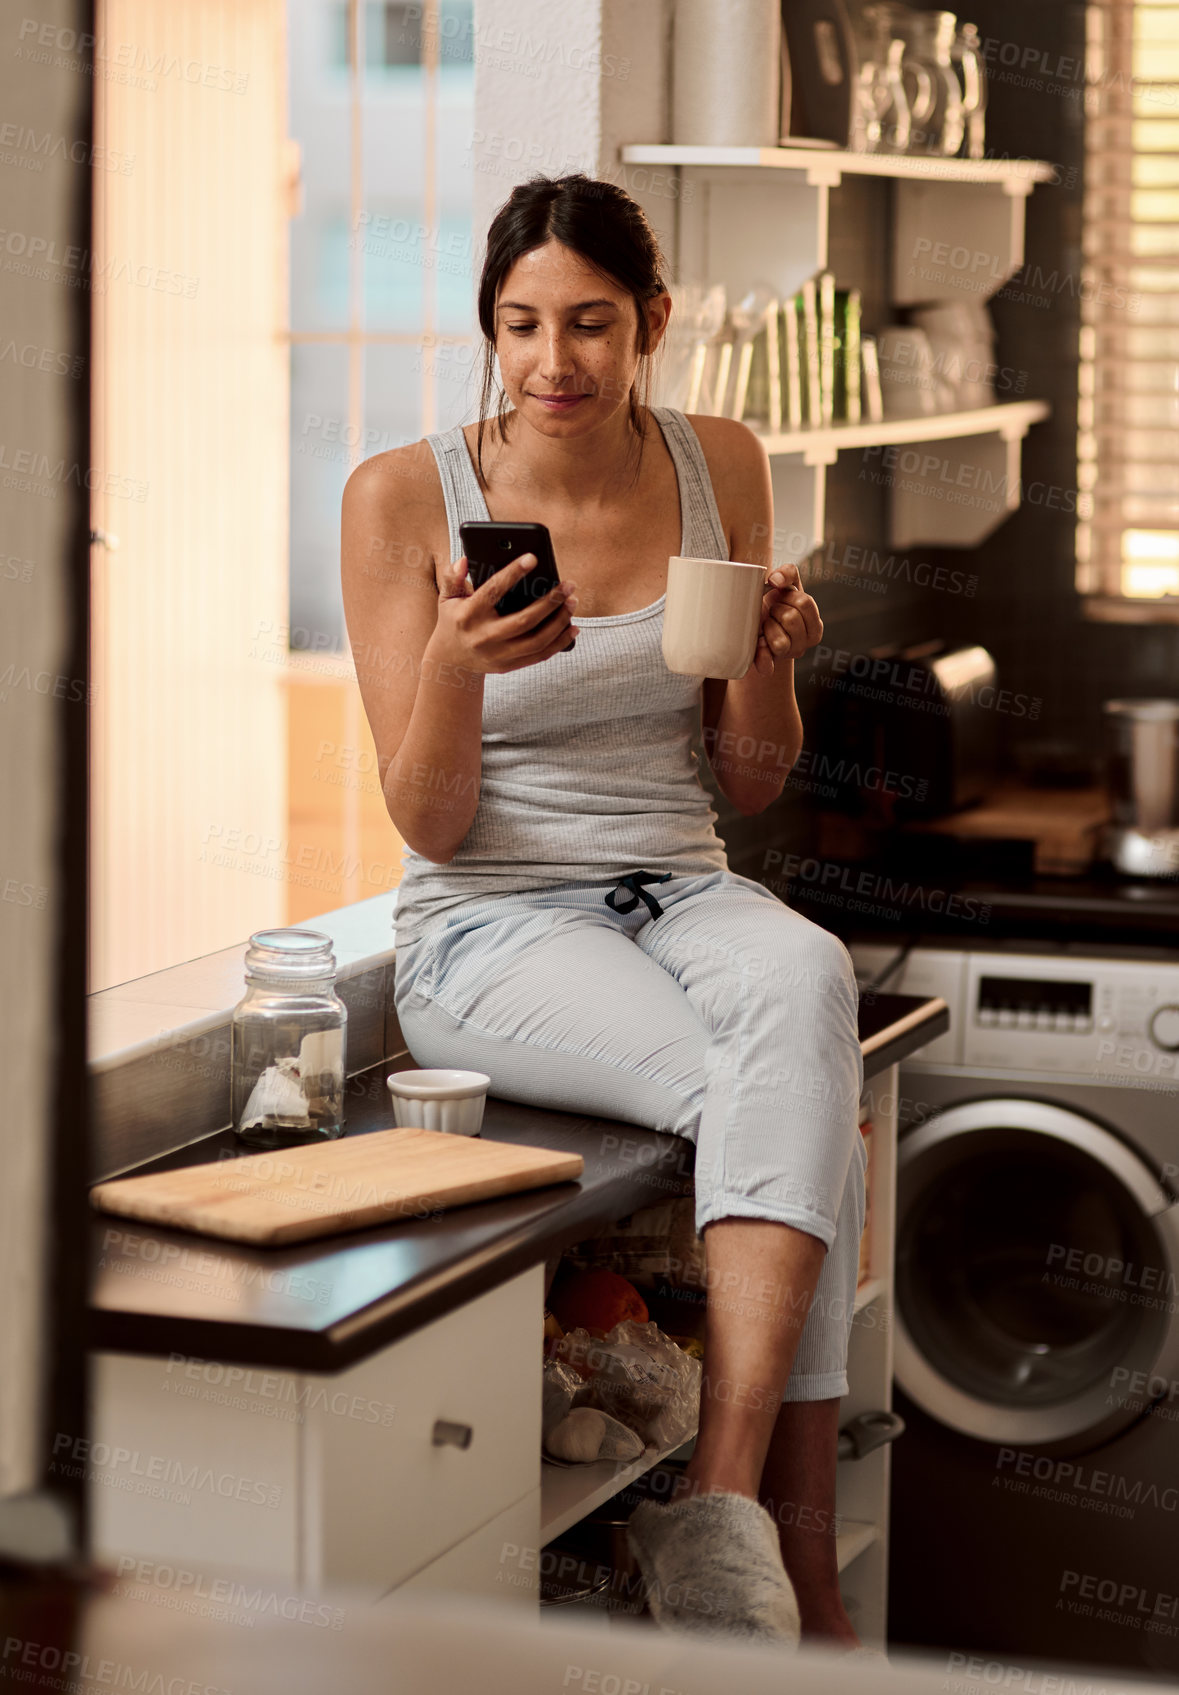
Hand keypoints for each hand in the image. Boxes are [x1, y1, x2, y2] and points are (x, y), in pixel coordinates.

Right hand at [430, 551, 578, 674]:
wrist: (450, 661)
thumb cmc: (454, 620)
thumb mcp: (447, 598)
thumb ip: (452, 577)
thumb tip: (463, 560)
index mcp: (469, 615)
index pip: (493, 591)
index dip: (513, 573)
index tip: (533, 558)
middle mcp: (485, 637)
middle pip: (524, 620)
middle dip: (550, 602)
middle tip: (568, 585)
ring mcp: (498, 654)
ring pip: (537, 641)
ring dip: (559, 622)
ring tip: (573, 603)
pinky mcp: (509, 666)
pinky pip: (540, 655)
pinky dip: (559, 642)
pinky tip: (572, 627)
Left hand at [751, 562, 822, 676]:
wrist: (751, 624)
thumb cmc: (773, 603)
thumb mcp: (784, 585)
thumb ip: (788, 573)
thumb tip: (775, 581)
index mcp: (814, 624)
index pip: (804, 602)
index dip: (787, 596)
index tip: (780, 597)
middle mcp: (806, 642)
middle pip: (792, 619)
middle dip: (776, 610)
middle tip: (772, 612)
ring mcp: (789, 655)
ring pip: (780, 642)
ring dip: (767, 627)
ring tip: (766, 624)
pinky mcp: (770, 666)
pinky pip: (767, 665)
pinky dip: (762, 658)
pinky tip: (759, 647)